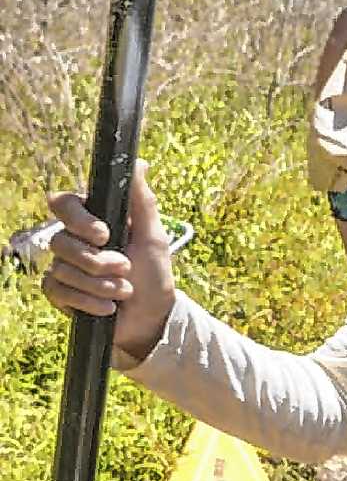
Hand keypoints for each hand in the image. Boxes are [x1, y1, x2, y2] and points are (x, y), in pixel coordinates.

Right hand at [40, 161, 176, 362]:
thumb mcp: (154, 238)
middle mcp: (74, 240)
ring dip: (100, 285)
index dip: (77, 218)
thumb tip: (139, 162)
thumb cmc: (154, 274)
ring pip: (62, 269)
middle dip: (97, 262)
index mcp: (93, 220)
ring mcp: (64, 266)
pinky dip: (88, 301)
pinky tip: (107, 308)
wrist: (151, 318)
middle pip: (60, 240)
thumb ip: (143, 202)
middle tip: (125, 268)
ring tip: (124, 291)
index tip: (104, 235)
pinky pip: (57, 290)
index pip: (63, 203)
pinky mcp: (60, 292)